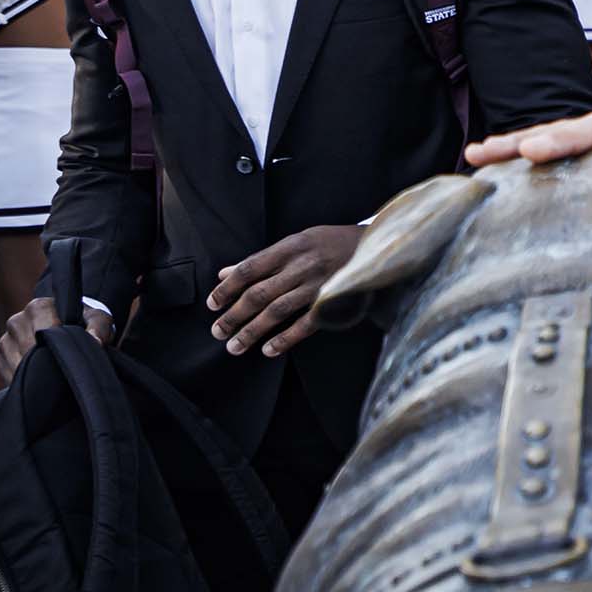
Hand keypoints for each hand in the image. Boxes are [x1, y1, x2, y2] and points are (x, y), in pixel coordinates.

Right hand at [0, 298, 116, 388]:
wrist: (70, 329)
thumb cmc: (85, 323)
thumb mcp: (99, 321)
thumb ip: (99, 329)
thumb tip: (96, 342)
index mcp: (39, 306)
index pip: (43, 329)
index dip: (57, 346)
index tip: (68, 356)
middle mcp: (17, 320)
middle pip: (27, 349)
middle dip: (46, 361)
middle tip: (63, 370)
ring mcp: (6, 339)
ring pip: (16, 363)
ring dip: (34, 372)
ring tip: (53, 374)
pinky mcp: (0, 358)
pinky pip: (7, 373)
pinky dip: (23, 380)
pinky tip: (39, 381)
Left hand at [207, 225, 364, 357]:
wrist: (379, 246)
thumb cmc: (332, 243)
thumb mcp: (297, 242)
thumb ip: (263, 259)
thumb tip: (226, 273)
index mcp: (291, 247)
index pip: (250, 269)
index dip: (228, 288)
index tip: (213, 304)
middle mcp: (302, 266)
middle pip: (259, 294)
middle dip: (234, 315)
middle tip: (217, 332)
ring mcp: (318, 285)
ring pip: (277, 311)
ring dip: (253, 331)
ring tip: (235, 347)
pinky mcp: (333, 302)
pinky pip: (306, 324)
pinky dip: (285, 338)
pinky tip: (268, 350)